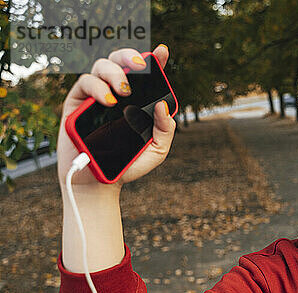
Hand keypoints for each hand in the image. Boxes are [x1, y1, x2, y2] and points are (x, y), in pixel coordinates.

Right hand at [57, 45, 175, 187]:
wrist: (100, 181)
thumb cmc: (129, 164)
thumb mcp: (156, 150)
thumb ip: (165, 129)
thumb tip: (163, 105)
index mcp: (137, 100)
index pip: (146, 74)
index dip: (155, 59)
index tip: (162, 52)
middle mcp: (117, 93)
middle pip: (120, 61)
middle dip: (129, 57)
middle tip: (139, 66)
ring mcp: (96, 96)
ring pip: (101, 66)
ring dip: (114, 71)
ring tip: (124, 90)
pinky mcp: (77, 103)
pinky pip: (85, 83)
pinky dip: (97, 87)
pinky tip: (108, 101)